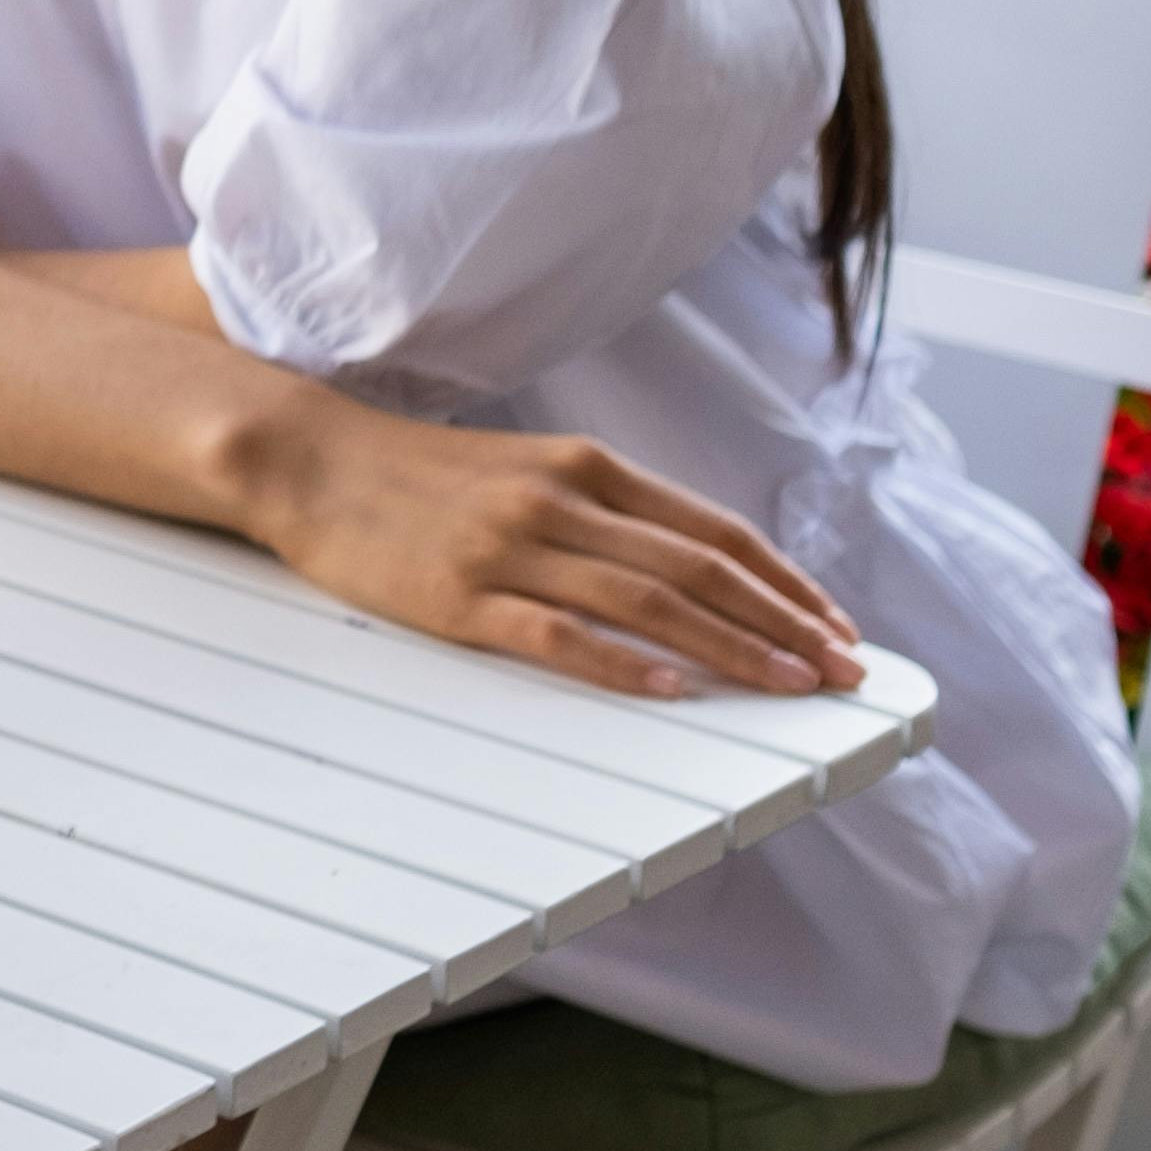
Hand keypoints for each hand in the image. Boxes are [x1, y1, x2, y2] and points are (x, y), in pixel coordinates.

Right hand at [229, 394, 869, 699]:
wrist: (309, 461)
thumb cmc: (419, 474)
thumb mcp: (526, 469)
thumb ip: (604, 508)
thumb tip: (691, 563)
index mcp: (585, 467)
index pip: (713, 530)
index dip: (785, 581)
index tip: (835, 623)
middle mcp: (560, 503)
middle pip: (698, 569)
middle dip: (784, 623)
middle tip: (841, 668)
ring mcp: (510, 550)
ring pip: (648, 602)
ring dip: (732, 648)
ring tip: (790, 684)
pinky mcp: (460, 598)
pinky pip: (557, 635)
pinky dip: (621, 664)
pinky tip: (670, 689)